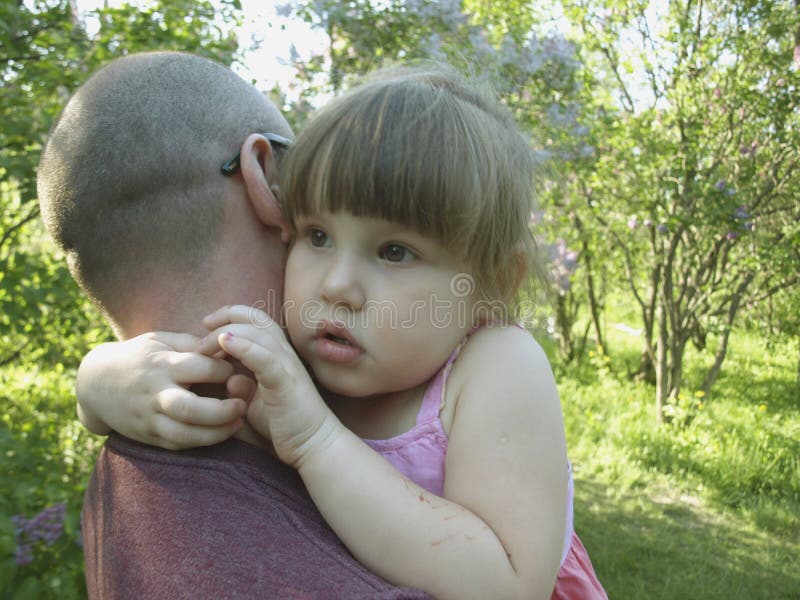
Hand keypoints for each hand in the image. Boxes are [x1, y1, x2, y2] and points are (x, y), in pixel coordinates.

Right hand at [77, 332, 247, 449]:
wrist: (96, 383)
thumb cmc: (139, 356)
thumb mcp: (161, 340)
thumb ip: (192, 343)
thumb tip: (226, 347)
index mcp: (160, 364)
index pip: (200, 368)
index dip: (224, 370)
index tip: (235, 370)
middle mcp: (154, 393)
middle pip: (190, 409)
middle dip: (222, 411)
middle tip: (242, 405)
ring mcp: (149, 418)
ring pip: (184, 435)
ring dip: (216, 433)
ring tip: (237, 423)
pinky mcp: (148, 436)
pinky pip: (178, 445)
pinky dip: (201, 442)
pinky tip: (219, 433)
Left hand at [201, 305, 343, 467]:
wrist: (314, 444)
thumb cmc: (287, 424)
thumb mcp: (258, 404)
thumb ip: (244, 389)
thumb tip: (230, 380)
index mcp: (277, 355)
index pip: (255, 321)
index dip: (229, 317)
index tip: (206, 328)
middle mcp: (284, 354)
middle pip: (256, 318)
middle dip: (226, 317)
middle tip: (202, 330)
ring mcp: (287, 366)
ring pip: (259, 333)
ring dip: (227, 332)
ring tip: (205, 345)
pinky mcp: (286, 382)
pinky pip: (265, 358)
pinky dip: (245, 347)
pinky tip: (225, 343)